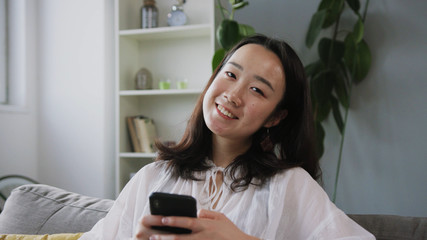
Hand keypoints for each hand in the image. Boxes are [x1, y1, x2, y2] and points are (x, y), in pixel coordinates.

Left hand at [137, 209, 257, 239]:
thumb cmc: (232, 232)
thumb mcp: (222, 217)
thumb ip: (207, 213)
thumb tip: (196, 213)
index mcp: (206, 225)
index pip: (188, 221)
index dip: (174, 220)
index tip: (163, 218)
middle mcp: (203, 236)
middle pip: (181, 237)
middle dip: (166, 237)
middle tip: (153, 236)